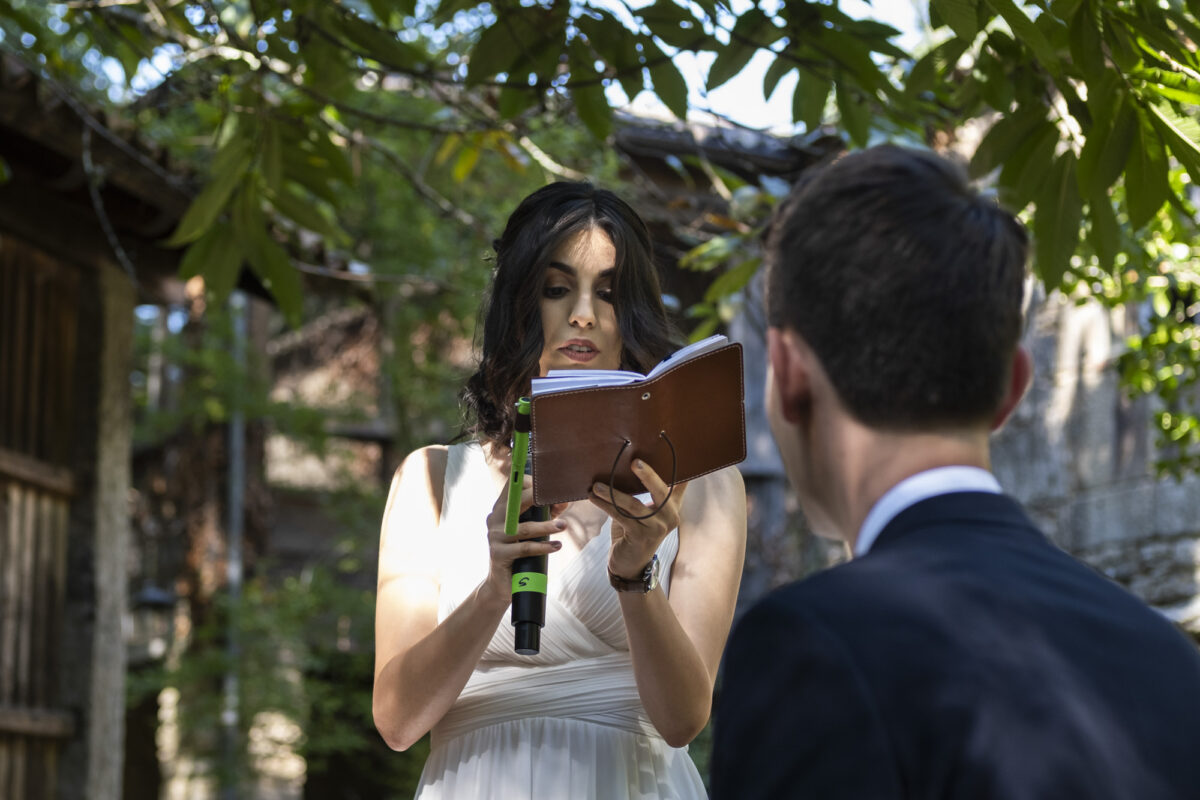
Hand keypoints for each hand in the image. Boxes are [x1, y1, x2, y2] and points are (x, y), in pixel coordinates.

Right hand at [482, 474, 566, 604]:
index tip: (551, 486)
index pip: (513, 486)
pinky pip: (524, 549)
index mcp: (502, 508)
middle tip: (558, 500)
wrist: (502, 583)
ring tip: (564, 526)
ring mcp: (495, 536)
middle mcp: (495, 519)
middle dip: (538, 498)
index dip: (531, 483)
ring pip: (524, 528)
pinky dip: (543, 547)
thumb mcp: (534, 529)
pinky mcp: (498, 554)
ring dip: (546, 527)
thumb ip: (546, 514)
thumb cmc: (521, 552)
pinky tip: (556, 546)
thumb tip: (564, 501)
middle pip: (517, 501)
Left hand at [590, 459, 687, 580]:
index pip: (678, 484)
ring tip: (596, 485)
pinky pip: (621, 517)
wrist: (631, 564)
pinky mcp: (641, 537)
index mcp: (673, 507)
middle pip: (660, 491)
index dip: (677, 469)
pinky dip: (606, 506)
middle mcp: (670, 517)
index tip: (670, 450)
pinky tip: (594, 497)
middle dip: (647, 475)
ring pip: (634, 505)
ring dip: (613, 493)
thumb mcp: (649, 511)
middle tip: (634, 461)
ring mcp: (657, 528)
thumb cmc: (637, 531)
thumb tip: (641, 461)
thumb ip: (653, 491)